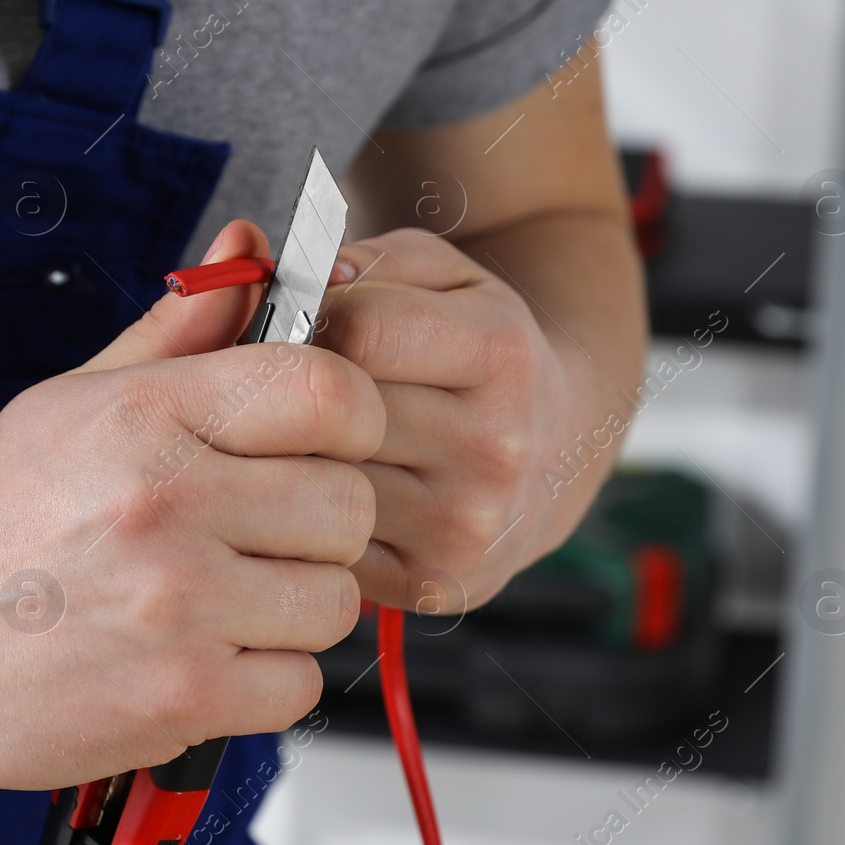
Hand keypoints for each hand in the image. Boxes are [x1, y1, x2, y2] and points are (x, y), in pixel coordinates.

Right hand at [0, 221, 384, 790]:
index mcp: (146, 414)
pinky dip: (263, 680)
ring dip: (291, 608)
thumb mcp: (77, 400)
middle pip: (349, 504)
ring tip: (220, 601)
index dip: (351, 417)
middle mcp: (166, 501)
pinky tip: (202, 657)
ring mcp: (177, 605)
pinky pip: (299, 685)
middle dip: (318, 525)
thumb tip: (253, 245)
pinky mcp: (182, 696)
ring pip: (334, 601)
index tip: (325, 443)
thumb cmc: (1, 522)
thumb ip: (182, 330)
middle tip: (257, 536)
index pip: (329, 390)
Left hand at [315, 227, 602, 613]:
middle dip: (290, 393)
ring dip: (289, 458)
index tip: (305, 325)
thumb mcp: (444, 277)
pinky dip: (305, 515)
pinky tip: (318, 489)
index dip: (311, 318)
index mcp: (502, 355)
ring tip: (300, 434)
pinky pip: (324, 545)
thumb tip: (294, 281)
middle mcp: (494, 449)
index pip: (359, 332)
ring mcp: (464, 527)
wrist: (559, 448)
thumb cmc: (475, 346)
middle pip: (333, 415)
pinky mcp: (430, 583)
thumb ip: (368, 261)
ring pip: (317, 483)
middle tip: (284, 384)